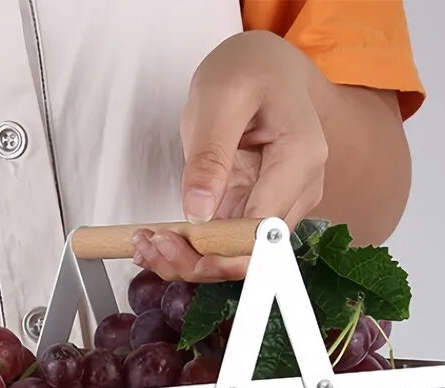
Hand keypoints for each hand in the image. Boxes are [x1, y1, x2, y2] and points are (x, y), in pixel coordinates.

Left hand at [132, 31, 327, 281]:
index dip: (217, 248)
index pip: (262, 230)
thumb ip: (210, 154)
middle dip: (197, 261)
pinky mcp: (255, 213)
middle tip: (149, 245)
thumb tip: (199, 211)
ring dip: (188, 260)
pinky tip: (157, 240)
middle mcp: (298, 192)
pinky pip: (225, 245)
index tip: (170, 240)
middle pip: (251, 255)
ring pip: (236, 257)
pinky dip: (190, 248)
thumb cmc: (249, 72)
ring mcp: (279, 206)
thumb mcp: (220, 97)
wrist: (265, 70)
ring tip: (144, 243)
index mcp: (300, 159)